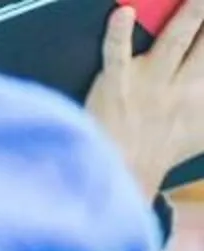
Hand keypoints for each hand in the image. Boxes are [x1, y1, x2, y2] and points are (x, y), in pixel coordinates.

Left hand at [88, 1, 203, 199]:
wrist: (120, 174)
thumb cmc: (160, 151)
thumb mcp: (203, 132)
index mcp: (200, 92)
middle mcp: (179, 83)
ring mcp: (146, 82)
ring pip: (173, 40)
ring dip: (188, 14)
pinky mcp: (115, 84)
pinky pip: (116, 54)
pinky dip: (118, 33)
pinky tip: (123, 13)